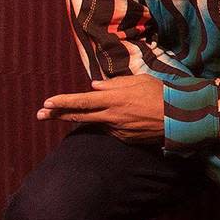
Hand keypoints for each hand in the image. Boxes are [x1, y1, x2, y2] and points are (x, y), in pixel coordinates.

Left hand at [38, 75, 164, 142]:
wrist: (180, 118)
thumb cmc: (161, 94)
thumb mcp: (139, 81)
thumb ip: (115, 83)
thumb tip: (95, 86)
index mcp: (115, 99)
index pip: (83, 101)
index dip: (63, 102)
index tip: (47, 103)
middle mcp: (112, 116)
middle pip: (79, 116)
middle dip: (57, 114)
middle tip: (40, 114)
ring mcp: (117, 129)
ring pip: (96, 123)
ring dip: (85, 118)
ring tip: (70, 114)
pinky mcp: (124, 138)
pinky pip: (111, 129)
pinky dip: (109, 122)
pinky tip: (121, 118)